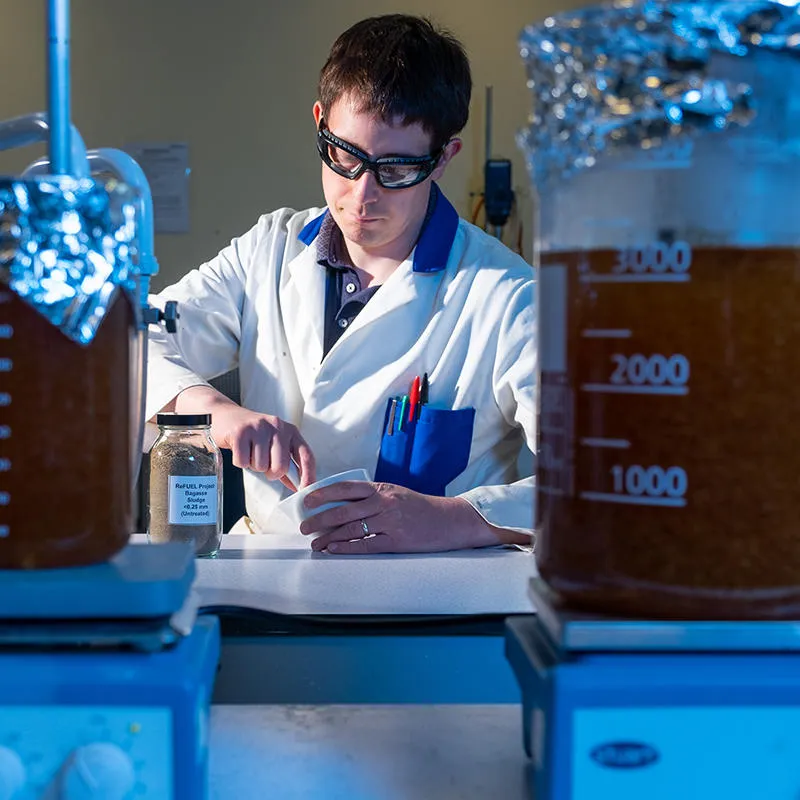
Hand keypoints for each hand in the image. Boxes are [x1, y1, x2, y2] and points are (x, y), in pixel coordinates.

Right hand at [175, 386, 315, 488]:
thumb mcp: (272, 444)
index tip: (305, 491)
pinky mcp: (240, 432)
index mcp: (290, 430)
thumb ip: (286, 463)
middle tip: (262, 463)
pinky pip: (243, 462)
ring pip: (261, 466)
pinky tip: (239, 449)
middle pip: (281, 466)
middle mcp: (277, 426)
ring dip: (253, 465)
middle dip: (270, 473)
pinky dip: (240, 462)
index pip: (306, 455)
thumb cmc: (252, 435)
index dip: (308, 475)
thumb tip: (298, 486)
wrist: (224, 416)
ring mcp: (259, 427)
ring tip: (249, 452)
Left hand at [299, 481, 505, 553]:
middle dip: (319, 519)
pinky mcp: (397, 541)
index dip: (323, 494)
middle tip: (304, 526)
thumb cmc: (421, 508)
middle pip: (343, 511)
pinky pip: (366, 545)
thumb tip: (341, 504)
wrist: (450, 520)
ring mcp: (390, 522)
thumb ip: (372, 496)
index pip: (346, 488)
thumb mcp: (396, 494)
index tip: (307, 500)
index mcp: (382, 488)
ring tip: (315, 543)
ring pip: (351, 529)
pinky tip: (334, 549)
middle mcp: (384, 502)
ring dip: (329, 537)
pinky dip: (347, 548)